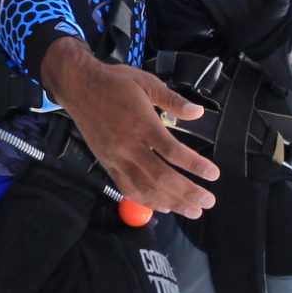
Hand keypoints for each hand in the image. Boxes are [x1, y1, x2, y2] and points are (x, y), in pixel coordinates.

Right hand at [40, 42, 218, 216]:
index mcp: (143, 123)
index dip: (195, 165)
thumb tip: (198, 112)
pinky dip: (146, 201)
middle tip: (208, 202)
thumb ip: (173, 99)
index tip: (213, 174)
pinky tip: (163, 207)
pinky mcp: (107, 164)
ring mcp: (116, 157)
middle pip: (161, 176)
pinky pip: (127, 188)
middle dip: (187, 192)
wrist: (78, 86)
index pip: (173, 151)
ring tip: (192, 211)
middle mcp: (129, 145)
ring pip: (145, 188)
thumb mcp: (146, 82)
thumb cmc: (115, 82)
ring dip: (171, 202)